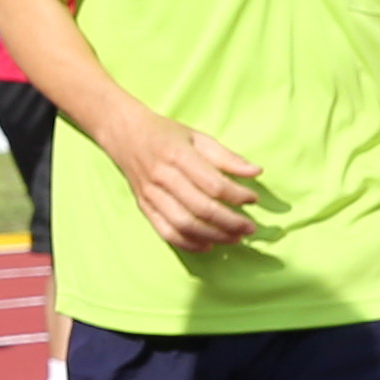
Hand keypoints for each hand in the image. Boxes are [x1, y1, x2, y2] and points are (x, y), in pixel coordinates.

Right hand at [117, 116, 268, 253]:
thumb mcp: (198, 137)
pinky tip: (208, 245)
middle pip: (201, 208)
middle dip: (230, 222)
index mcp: (178, 155)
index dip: (237, 195)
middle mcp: (162, 177)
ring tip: (235, 238)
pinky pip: (166, 232)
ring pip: (184, 224)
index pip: (212, 183)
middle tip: (250, 228)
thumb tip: (256, 172)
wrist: (124, 135)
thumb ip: (227, 156)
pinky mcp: (144, 207)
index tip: (253, 199)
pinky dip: (188, 243)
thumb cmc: (165, 134)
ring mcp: (151, 195)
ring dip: (213, 236)